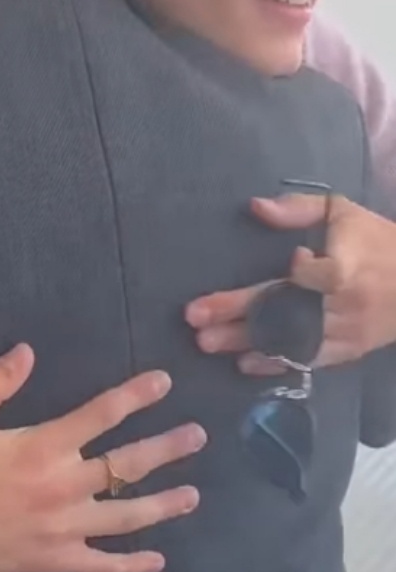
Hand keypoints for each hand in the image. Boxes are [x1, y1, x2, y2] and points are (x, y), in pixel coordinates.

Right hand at [0, 344, 204, 571]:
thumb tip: (27, 351)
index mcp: (41, 448)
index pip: (99, 415)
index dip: (134, 396)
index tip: (164, 383)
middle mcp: (63, 487)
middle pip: (127, 465)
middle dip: (166, 448)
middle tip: (198, 436)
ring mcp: (65, 529)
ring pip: (127, 517)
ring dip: (163, 505)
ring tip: (193, 495)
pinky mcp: (58, 561)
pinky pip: (104, 566)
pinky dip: (132, 566)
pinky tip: (158, 561)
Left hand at [186, 193, 395, 371]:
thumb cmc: (376, 242)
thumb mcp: (344, 214)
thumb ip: (300, 210)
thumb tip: (256, 207)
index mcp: (345, 269)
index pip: (308, 276)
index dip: (288, 275)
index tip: (262, 271)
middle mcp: (345, 305)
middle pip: (287, 310)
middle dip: (240, 314)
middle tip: (195, 317)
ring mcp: (348, 332)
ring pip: (294, 340)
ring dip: (248, 342)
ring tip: (206, 343)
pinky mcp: (350, 350)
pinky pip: (310, 361)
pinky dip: (277, 364)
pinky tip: (244, 363)